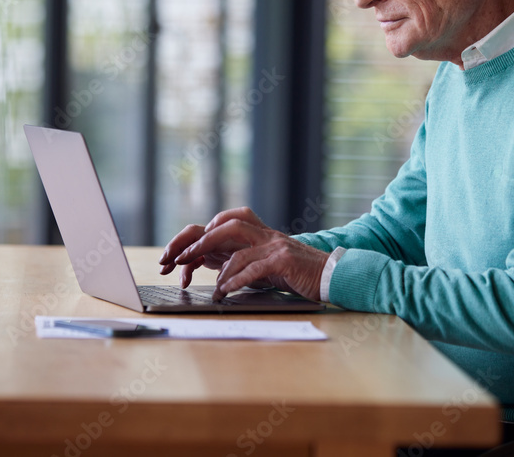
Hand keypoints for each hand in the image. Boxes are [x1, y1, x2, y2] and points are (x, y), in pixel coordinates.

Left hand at [158, 207, 328, 300]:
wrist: (332, 274)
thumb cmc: (300, 273)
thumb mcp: (270, 263)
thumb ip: (249, 260)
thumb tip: (220, 268)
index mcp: (261, 234)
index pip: (229, 221)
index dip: (206, 231)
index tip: (186, 249)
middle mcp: (266, 235)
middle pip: (228, 226)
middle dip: (201, 242)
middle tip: (181, 259)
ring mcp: (275, 246)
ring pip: (239, 250)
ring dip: (220, 271)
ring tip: (212, 288)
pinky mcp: (284, 261)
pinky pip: (254, 269)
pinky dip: (237, 281)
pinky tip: (227, 291)